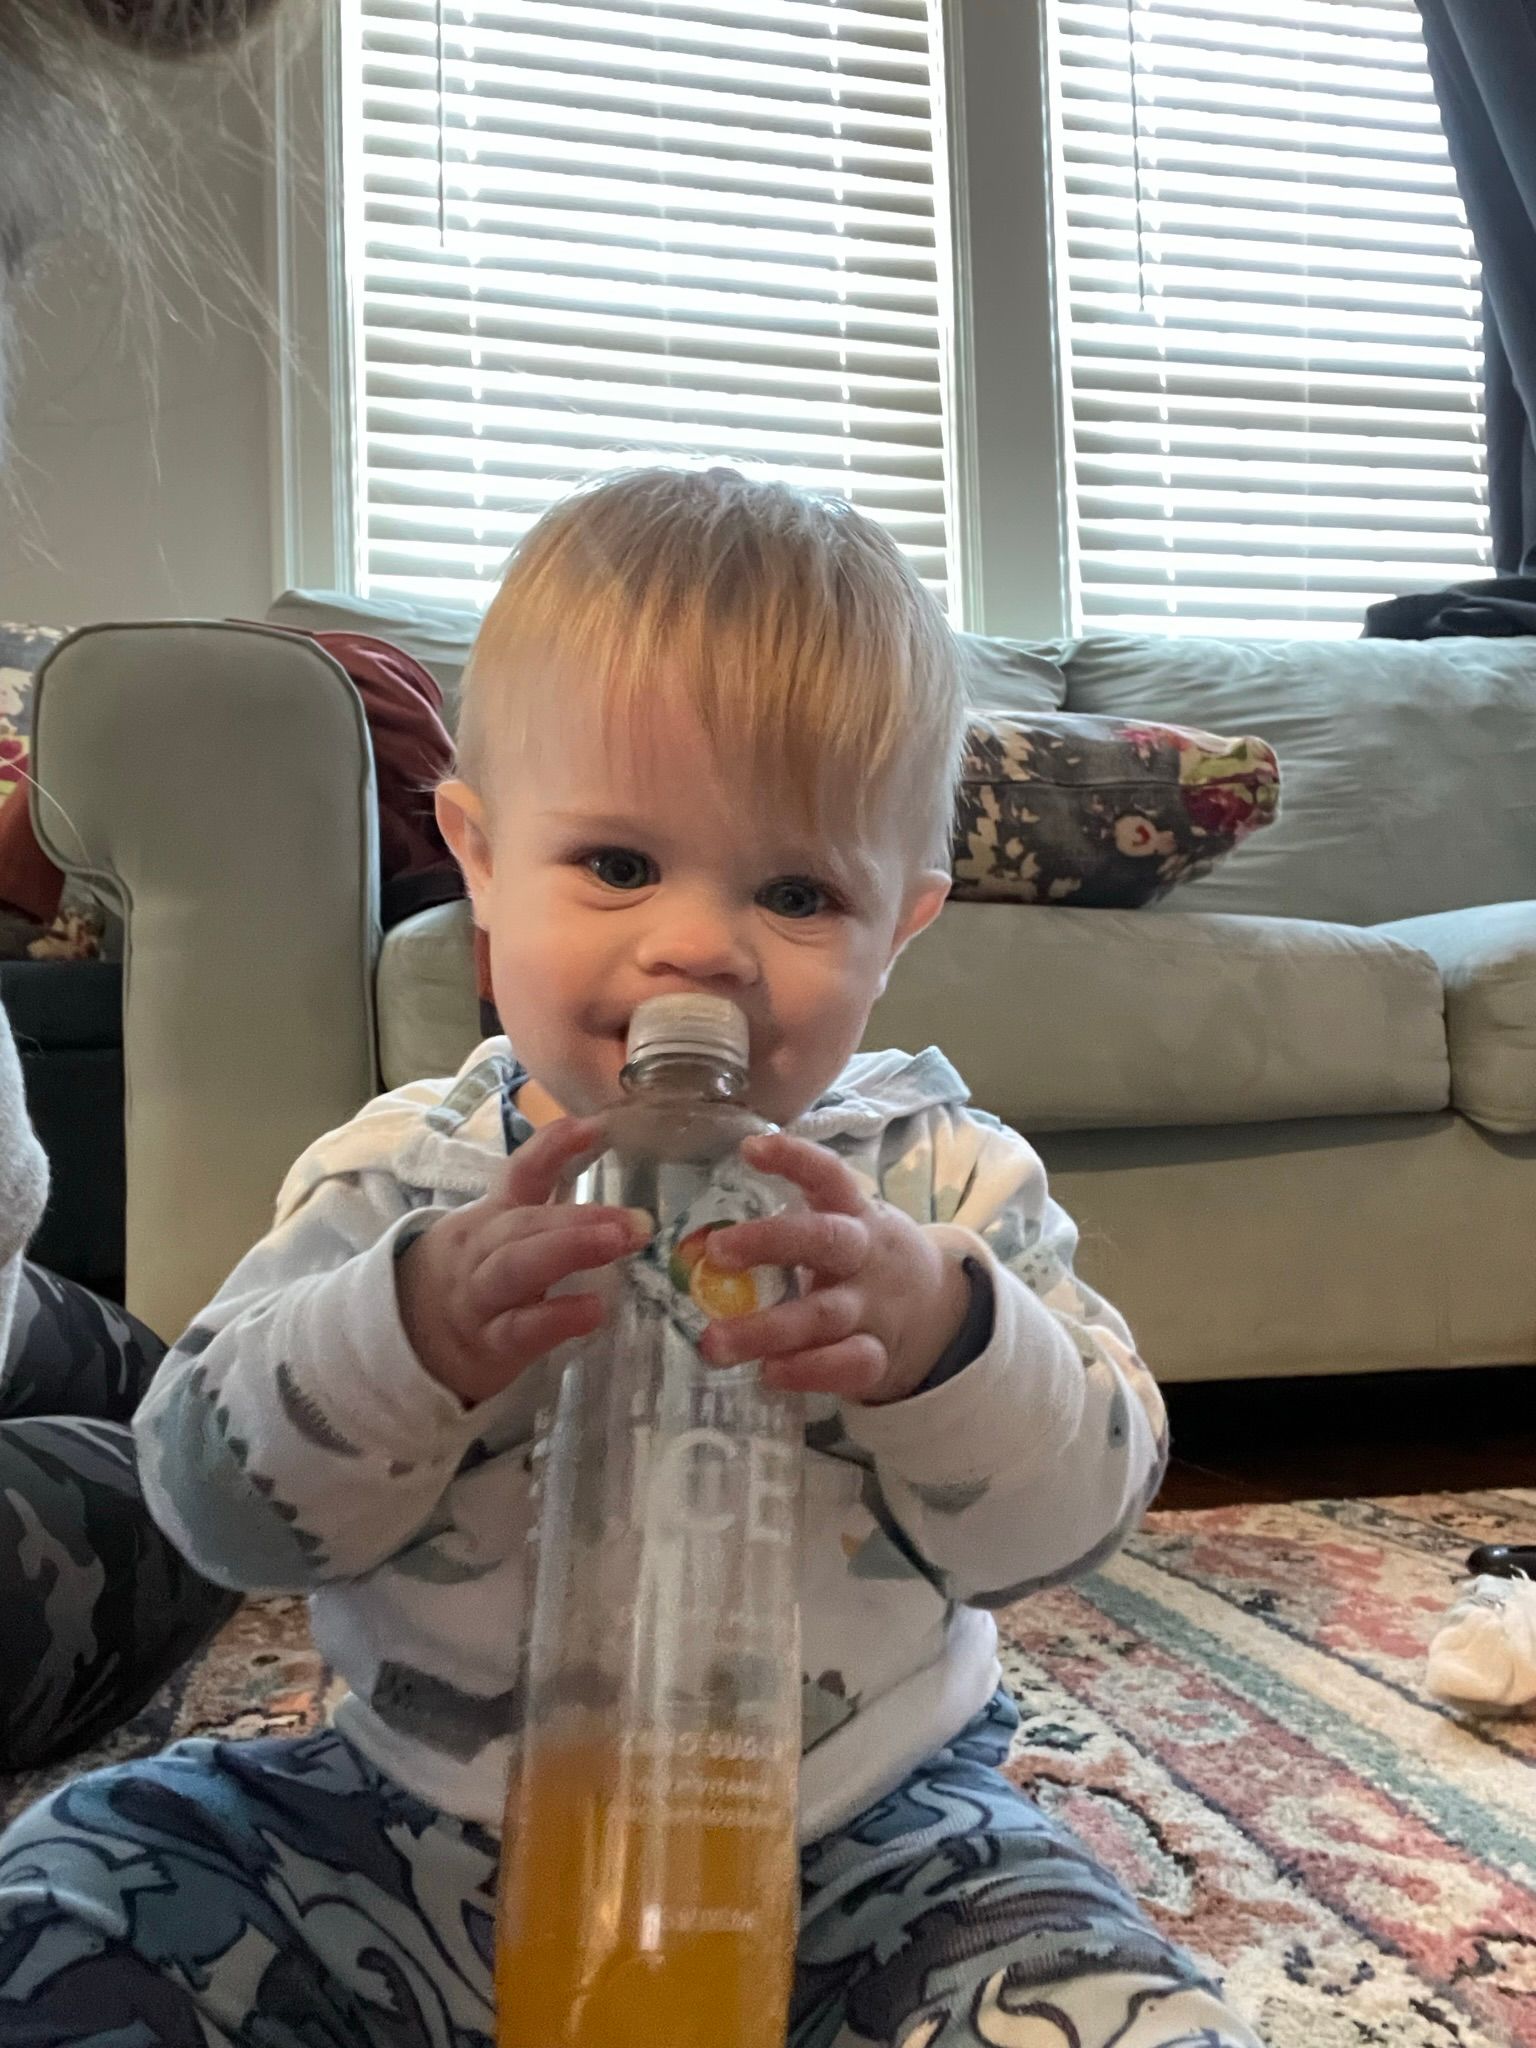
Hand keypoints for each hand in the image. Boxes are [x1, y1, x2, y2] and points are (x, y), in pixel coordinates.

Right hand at [397, 1117, 651, 1406]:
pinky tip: (592, 1311)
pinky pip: (519, 1329)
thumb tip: (616, 1193)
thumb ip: (547, 1214)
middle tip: (637, 1220)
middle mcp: (480, 1250)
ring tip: (618, 1242)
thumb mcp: (499, 1238)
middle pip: (524, 1224)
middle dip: (581, 1217)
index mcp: (491, 1216)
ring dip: (569, 1249)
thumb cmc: (475, 1281)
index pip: (519, 1174)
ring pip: (516, 1267)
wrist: (413, 1341)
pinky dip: (556, 1318)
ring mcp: (480, 1297)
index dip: (551, 1148)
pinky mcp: (489, 1345)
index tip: (592, 1127)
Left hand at [698, 1132, 970, 1404]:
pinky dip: (809, 1372)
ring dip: (765, 1330)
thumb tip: (696, 1243)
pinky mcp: (879, 1356)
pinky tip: (770, 1375)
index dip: (794, 1159)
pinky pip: (848, 1365)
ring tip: (713, 1344)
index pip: (829, 1176)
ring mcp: (873, 1308)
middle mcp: (864, 1255)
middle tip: (715, 1251)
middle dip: (768, 1243)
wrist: (938, 1312)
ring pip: (824, 1315)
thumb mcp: (845, 1226)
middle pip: (825, 1241)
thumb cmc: (863, 1261)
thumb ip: (791, 1229)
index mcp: (855, 1213)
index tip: (749, 1150)